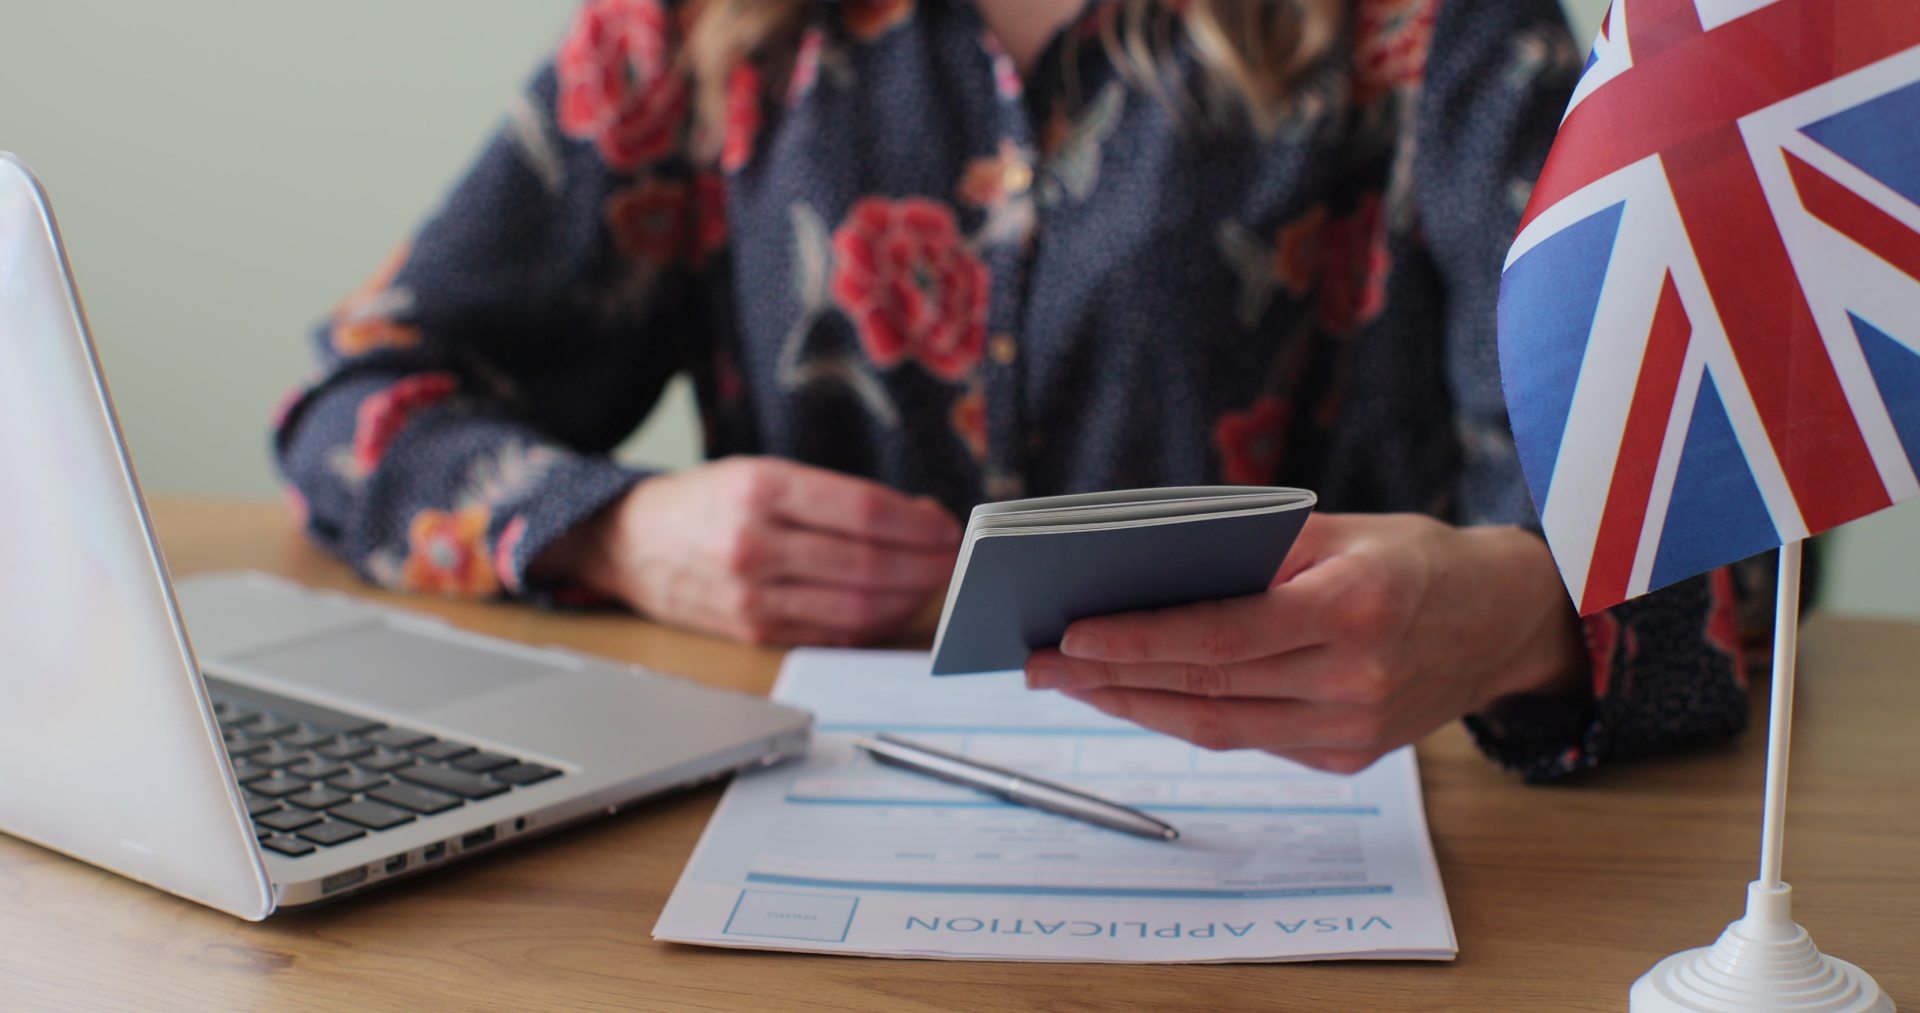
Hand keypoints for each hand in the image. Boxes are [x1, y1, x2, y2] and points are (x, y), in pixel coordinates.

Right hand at [532, 456, 960, 644]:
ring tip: (932, 584)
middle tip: (954, 561)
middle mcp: (754, 544)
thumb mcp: (765, 472)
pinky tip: (893, 608)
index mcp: (760, 489)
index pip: (865, 513)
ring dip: (908, 599)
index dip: (920, 525)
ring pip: (856, 607)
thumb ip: (839, 496)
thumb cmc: (708, 502)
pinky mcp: (753, 633)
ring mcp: (752, 596)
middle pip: (868, 565)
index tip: (948, 527)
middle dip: (926, 566)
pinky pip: (831, 635)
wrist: (629, 543)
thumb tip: (920, 517)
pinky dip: (873, 625)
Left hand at [1023, 512, 1584, 773]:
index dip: (1141, 642)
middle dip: (1111, 679)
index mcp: (1358, 608)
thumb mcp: (1340, 528)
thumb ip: (1251, 550)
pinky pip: (1247, 739)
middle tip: (1038, 664)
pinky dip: (1184, 717)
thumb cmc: (1411, 557)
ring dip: (1133, 707)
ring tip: (1068, 684)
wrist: (1502, 622)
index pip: (1224, 635)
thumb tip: (1145, 572)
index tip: (1071, 637)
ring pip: (1217, 727)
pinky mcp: (1346, 758)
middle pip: (1207, 688)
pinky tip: (1135, 696)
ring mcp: (1354, 730)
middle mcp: (1357, 679)